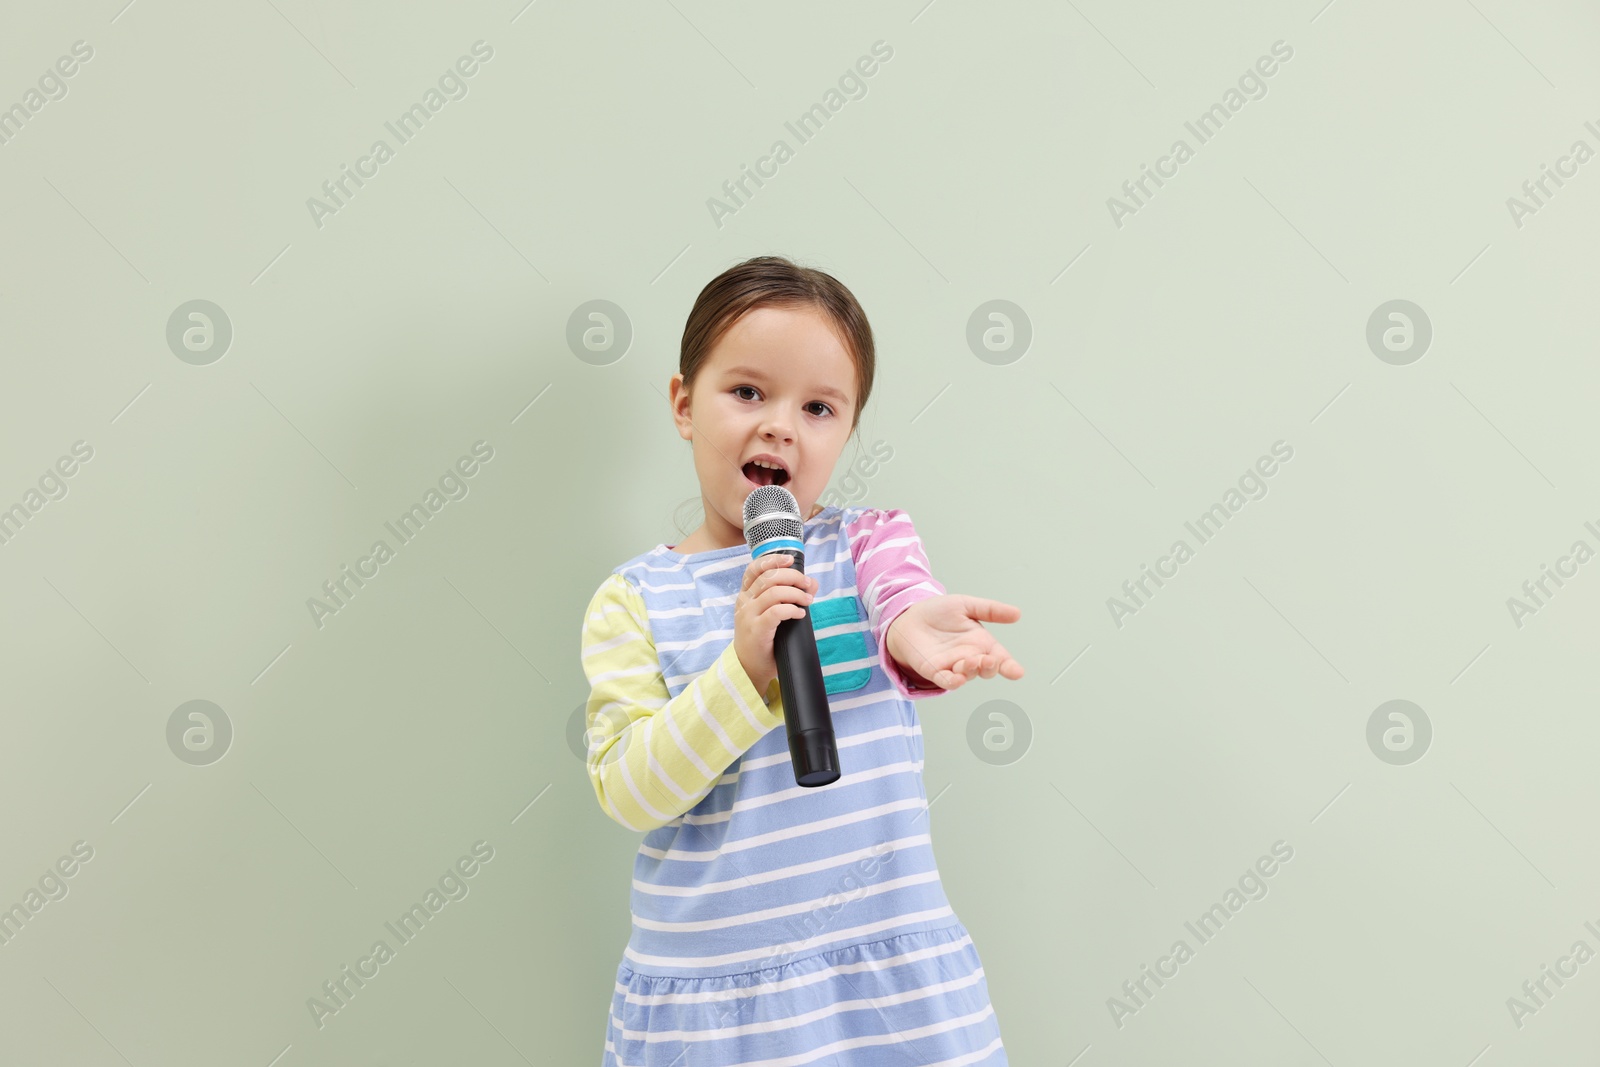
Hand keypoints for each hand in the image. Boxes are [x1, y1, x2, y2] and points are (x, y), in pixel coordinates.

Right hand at [733, 553, 818, 695]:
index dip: (773, 560)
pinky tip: (799, 614)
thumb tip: (812, 583)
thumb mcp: (773, 615)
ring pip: (774, 592)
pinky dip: (791, 609)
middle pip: (769, 577)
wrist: (749, 668)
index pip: (754, 569)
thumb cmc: (762, 639)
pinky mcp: (756, 630)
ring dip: (796, 594)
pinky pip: (776, 612)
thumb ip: (789, 596)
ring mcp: (748, 616)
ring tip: (807, 601)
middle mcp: (744, 602)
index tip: (791, 560)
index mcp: (745, 595)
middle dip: (793, 577)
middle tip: (807, 585)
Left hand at [885, 594, 1022, 690]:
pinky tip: (957, 679)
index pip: (1001, 658)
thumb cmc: (938, 613)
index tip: (1017, 672)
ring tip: (971, 661)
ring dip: (971, 670)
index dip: (1010, 666)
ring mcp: (952, 666)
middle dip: (990, 667)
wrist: (909, 616)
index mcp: (981, 643)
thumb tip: (1017, 613)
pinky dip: (952, 681)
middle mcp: (970, 657)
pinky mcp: (934, 670)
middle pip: (986, 669)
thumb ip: (990, 610)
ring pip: (967, 674)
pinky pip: (945, 680)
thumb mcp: (965, 605)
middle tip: (990, 659)